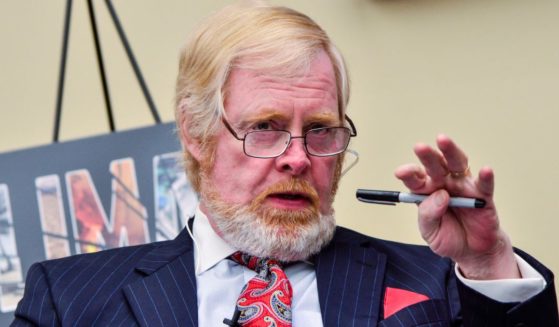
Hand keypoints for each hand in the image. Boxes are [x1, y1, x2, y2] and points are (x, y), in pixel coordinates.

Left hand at [395, 134, 519, 279]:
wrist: (472, 252)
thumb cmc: (449, 237)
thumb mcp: (430, 231)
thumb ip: (429, 215)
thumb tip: (440, 196)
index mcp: (427, 191)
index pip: (416, 178)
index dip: (409, 174)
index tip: (401, 173)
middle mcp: (445, 184)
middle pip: (435, 165)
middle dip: (427, 156)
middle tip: (420, 148)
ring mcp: (464, 187)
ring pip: (458, 165)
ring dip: (450, 152)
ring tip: (443, 141)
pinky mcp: (483, 196)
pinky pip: (484, 185)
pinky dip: (485, 177)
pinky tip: (485, 170)